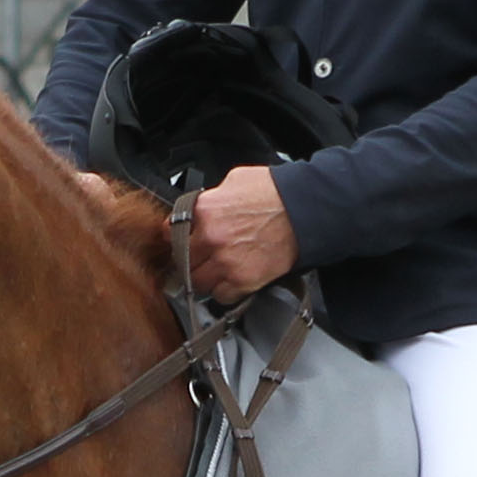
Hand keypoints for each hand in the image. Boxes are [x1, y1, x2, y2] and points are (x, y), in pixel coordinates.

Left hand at [186, 166, 298, 292]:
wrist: (305, 210)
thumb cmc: (276, 192)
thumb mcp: (234, 181)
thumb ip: (212, 199)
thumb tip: (204, 207)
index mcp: (204, 211)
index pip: (170, 232)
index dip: (176, 237)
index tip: (181, 241)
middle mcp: (211, 238)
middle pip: (182, 261)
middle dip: (189, 260)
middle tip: (199, 258)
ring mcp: (226, 262)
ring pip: (198, 282)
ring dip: (204, 278)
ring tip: (215, 271)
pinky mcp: (244, 281)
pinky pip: (221, 296)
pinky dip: (224, 291)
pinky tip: (231, 281)